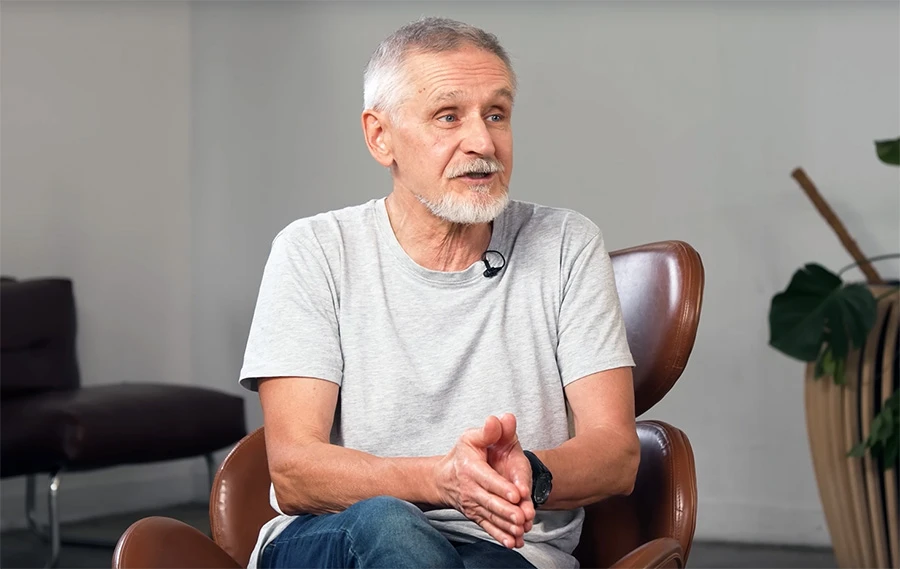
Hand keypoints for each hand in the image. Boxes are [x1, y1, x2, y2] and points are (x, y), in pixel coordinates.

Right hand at [434, 415, 529, 547]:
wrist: (444, 478)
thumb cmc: (463, 454)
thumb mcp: (472, 437)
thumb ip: (490, 431)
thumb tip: (500, 419)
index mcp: (471, 468)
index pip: (487, 479)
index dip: (502, 487)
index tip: (517, 494)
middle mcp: (470, 489)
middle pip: (490, 501)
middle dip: (507, 511)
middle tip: (522, 517)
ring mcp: (473, 505)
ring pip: (491, 517)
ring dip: (506, 526)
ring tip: (521, 531)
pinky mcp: (476, 515)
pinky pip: (488, 527)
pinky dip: (499, 536)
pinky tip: (512, 543)